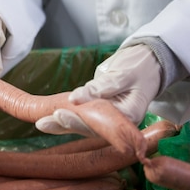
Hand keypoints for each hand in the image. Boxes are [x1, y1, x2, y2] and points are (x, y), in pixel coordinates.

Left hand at [35, 44, 161, 135]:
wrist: (148, 62)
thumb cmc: (140, 66)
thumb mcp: (123, 74)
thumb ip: (101, 87)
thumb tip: (76, 98)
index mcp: (129, 116)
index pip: (101, 123)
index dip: (78, 120)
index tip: (59, 114)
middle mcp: (119, 122)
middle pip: (89, 127)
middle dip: (65, 124)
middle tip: (42, 123)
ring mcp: (109, 118)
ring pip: (83, 124)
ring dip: (61, 123)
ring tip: (40, 123)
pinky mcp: (101, 111)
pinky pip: (83, 116)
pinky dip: (67, 116)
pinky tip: (48, 116)